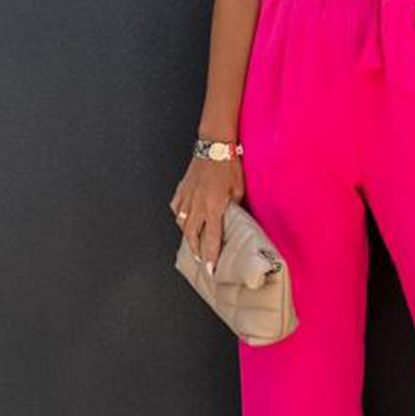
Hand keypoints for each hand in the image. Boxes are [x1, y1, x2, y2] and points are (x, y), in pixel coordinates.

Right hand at [168, 155, 245, 273]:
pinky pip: (176, 207)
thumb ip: (235, 208)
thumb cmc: (229, 167)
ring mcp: (187, 197)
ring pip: (181, 223)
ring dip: (187, 235)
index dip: (211, 255)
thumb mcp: (239, 190)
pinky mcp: (182, 189)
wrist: (214, 147)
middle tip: (201, 260)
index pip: (212, 238)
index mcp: (213, 207)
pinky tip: (182, 219)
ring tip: (193, 243)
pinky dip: (178, 215)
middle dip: (196, 250)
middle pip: (192, 235)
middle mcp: (197, 205)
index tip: (211, 268)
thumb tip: (235, 219)